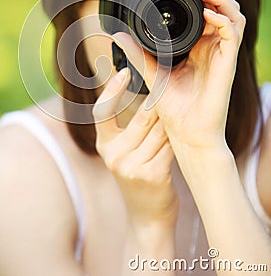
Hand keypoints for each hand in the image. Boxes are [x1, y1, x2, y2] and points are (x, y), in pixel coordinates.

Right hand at [93, 67, 177, 227]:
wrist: (147, 217)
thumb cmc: (139, 176)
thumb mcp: (126, 153)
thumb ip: (132, 128)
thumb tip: (149, 93)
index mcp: (104, 146)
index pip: (101, 112)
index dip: (112, 90)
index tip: (124, 71)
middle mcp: (113, 155)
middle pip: (141, 118)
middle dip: (158, 103)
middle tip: (170, 84)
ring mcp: (131, 166)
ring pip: (159, 130)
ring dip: (172, 120)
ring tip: (181, 108)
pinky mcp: (151, 175)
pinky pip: (170, 146)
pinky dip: (179, 138)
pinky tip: (186, 133)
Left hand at [113, 0, 245, 155]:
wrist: (185, 134)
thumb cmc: (173, 107)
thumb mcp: (151, 72)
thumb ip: (137, 52)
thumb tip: (118, 34)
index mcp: (198, 47)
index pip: (206, 12)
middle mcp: (212, 48)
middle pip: (223, 8)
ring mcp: (222, 55)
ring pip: (233, 15)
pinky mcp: (228, 64)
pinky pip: (234, 35)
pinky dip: (224, 19)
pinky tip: (209, 13)